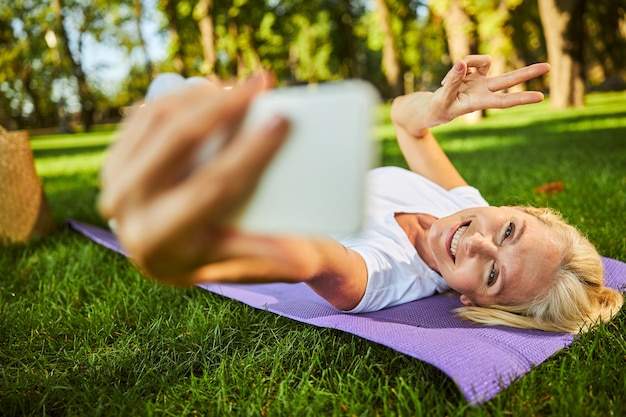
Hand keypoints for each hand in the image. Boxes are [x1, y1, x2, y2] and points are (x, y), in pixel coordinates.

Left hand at [98, 73, 289, 283]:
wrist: (169, 255)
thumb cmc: (219, 254)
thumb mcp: (245, 265)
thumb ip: (267, 258)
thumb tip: (298, 257)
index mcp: (161, 243)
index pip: (213, 187)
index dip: (251, 152)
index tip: (282, 121)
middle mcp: (128, 211)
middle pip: (180, 140)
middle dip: (226, 106)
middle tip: (261, 85)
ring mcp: (115, 181)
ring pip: (160, 118)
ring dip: (204, 95)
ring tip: (240, 87)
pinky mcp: (114, 159)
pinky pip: (147, 114)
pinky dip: (181, 97)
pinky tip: (212, 92)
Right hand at [391, 55, 550, 136]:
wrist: (431, 109)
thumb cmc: (437, 110)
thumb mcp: (441, 99)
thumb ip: (452, 81)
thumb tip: (463, 63)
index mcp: (479, 103)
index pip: (504, 100)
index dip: (521, 97)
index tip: (540, 97)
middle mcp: (483, 90)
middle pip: (509, 80)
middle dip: (527, 73)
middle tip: (547, 66)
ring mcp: (479, 80)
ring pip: (485, 62)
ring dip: (469, 62)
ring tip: (448, 79)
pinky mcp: (472, 72)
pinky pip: (471, 60)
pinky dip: (462, 64)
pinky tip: (451, 76)